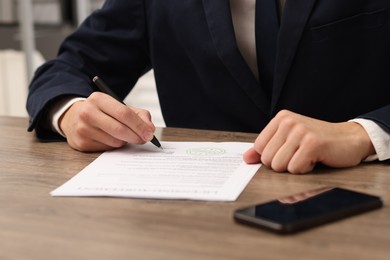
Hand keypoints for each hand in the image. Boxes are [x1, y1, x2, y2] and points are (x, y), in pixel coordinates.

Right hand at [59, 92, 155, 151]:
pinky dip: (114, 146)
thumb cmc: (103, 112)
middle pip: (119, 129)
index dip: (139, 125)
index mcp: (99, 99)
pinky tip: (110, 139)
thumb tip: (150, 129)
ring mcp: (83, 128)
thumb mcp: (118, 106)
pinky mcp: (81, 143)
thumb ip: (138, 115)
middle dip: (136, 136)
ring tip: (122, 135)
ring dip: (124, 141)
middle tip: (144, 139)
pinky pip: (107, 149)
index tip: (150, 133)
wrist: (74, 118)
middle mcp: (88, 112)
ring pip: (115, 141)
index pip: (124, 113)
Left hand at [243, 110, 374, 173]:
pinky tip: (315, 159)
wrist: (349, 138)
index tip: (289, 151)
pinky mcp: (312, 144)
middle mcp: (289, 122)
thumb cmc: (317, 141)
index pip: (259, 148)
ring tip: (307, 156)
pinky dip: (305, 169)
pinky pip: (295, 169)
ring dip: (294, 167)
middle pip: (268, 159)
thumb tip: (246, 158)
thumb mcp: (288, 140)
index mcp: (281, 118)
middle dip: (283, 164)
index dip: (272, 157)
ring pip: (280, 165)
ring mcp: (301, 131)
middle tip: (300, 154)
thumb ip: (266, 148)